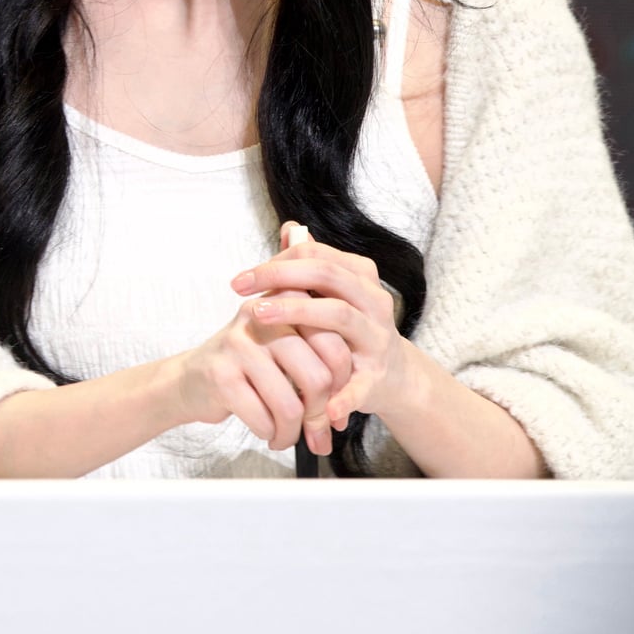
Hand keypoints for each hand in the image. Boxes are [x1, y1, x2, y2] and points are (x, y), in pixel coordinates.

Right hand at [173, 222, 356, 454]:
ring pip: (290, 404)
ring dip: (292, 432)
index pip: (335, 345)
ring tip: (287, 435)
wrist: (191, 379)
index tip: (337, 404)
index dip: (343, 384)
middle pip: (317, 377)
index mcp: (287, 301)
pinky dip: (269, 434)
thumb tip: (351, 398)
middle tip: (316, 430)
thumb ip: (321, 354)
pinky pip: (262, 417)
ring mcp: (240, 344)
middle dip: (320, 415)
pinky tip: (266, 430)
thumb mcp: (286, 349)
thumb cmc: (248, 366)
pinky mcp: (221, 374)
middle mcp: (264, 316)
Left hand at [230, 228, 408, 428]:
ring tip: (259, 316)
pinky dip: (342, 396)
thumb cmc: (352, 330)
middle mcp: (374, 302)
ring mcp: (377, 339)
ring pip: (340, 316)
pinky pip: (359, 386)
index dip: (278, 260)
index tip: (244, 276)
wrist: (394, 377)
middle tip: (239, 287)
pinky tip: (321, 406)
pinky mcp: (377, 379)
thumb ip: (312, 264)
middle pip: (327, 276)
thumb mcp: (335, 295)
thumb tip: (290, 228)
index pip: (317, 255)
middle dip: (280, 277)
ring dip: (298, 313)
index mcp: (362, 278)